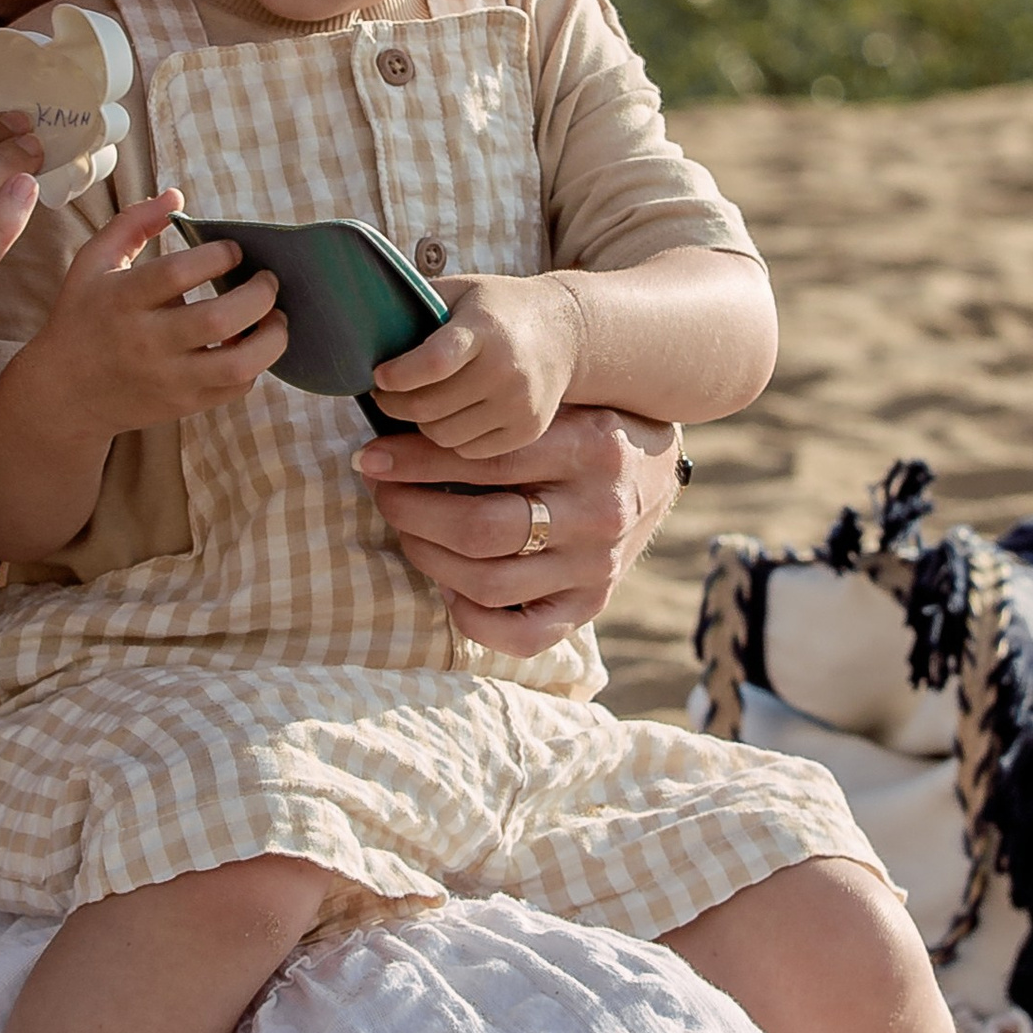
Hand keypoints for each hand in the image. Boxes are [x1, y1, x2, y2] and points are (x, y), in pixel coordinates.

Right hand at [11, 189, 287, 443]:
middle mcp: (146, 342)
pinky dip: (255, 364)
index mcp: (122, 299)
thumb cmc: (83, 316)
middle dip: (258, 294)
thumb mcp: (93, 262)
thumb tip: (176, 195)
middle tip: (267, 280)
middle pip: (217, 320)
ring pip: (237, 365)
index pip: (178, 273)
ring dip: (271, 338)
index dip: (217, 255)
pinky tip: (249, 343)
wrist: (65, 393)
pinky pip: (235, 388)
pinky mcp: (183, 405)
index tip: (233, 249)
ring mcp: (168, 379)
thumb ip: (132, 223)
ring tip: (274, 317)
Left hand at [355, 403, 681, 652]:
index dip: (414, 460)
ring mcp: (597, 565)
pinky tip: (449, 588)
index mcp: (591, 447)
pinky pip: (524, 635)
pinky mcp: (593, 603)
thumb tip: (405, 404)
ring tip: (405, 530)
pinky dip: (474, 620)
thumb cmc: (588, 422)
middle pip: (480, 528)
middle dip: (411, 511)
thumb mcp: (565, 397)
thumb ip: (504, 404)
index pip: (485, 459)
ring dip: (428, 558)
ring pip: (490, 582)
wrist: (661, 467)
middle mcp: (598, 512)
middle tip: (380, 490)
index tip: (371, 456)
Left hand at [368, 273, 587, 459]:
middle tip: (382, 396)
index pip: (435, 362)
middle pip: (430, 407)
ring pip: (443, 436)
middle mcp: (507, 369)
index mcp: (485, 328)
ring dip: (418, 425)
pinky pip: (468, 451)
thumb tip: (356, 320)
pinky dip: (449, 439)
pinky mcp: (527, 430)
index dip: (399, 374)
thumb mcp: (460, 291)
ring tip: (413, 407)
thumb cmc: (495, 309)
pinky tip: (446, 418)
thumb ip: (416, 303)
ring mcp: (520, 404)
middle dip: (394, 405)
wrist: (564, 333)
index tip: (378, 376)